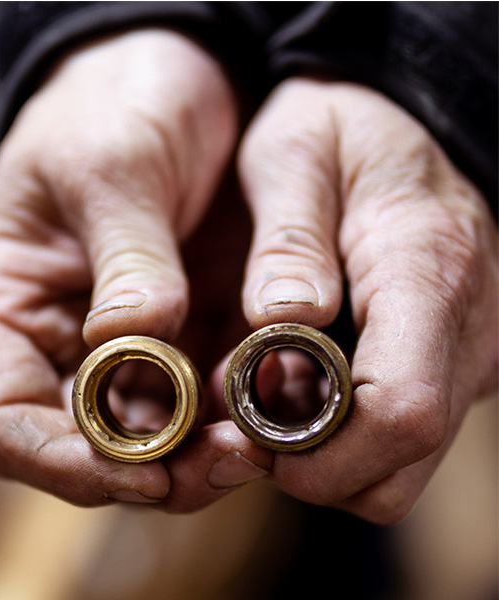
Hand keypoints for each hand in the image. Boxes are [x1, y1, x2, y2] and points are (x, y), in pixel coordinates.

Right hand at [0, 29, 256, 505]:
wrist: (172, 82)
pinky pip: (203, 405)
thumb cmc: (113, 106)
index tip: (143, 470)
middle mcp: (57, 345)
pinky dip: (234, 420)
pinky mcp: (182, 341)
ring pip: (152, 442)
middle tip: (229, 459)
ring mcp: (123, 350)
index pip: (6, 423)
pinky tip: (273, 408)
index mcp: (5, 307)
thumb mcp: (111, 166)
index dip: (66, 464)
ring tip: (261, 442)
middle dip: (154, 470)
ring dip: (203, 455)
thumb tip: (137, 338)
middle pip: (87, 450)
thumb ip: (126, 257)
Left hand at [217, 78, 496, 522]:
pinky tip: (297, 387)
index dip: (323, 454)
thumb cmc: (341, 127)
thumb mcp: (296, 154)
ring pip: (397, 466)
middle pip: (399, 465)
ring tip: (266, 399)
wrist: (396, 124)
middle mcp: (465, 329)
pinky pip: (395, 438)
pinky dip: (339, 439)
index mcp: (428, 270)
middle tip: (246, 423)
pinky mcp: (445, 363)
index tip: (252, 437)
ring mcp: (462, 354)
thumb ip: (290, 238)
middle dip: (314, 468)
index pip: (402, 412)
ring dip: (323, 458)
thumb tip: (279, 322)